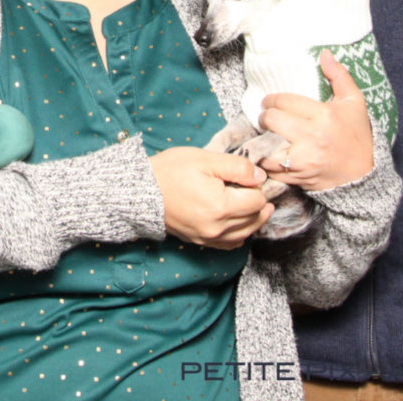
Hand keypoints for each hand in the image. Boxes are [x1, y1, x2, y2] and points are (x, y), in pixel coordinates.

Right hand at [149, 146, 273, 248]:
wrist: (141, 191)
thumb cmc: (170, 172)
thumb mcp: (205, 160)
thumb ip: (238, 167)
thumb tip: (260, 177)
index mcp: (221, 206)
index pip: (258, 201)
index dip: (257, 186)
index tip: (250, 177)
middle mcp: (217, 228)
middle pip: (255, 219)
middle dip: (259, 202)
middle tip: (253, 187)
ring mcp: (209, 238)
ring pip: (246, 233)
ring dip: (253, 219)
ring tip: (251, 202)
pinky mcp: (201, 242)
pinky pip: (231, 243)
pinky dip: (239, 232)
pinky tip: (237, 219)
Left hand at [259, 50, 373, 190]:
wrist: (363, 175)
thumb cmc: (357, 136)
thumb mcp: (354, 103)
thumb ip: (339, 76)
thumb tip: (325, 54)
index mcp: (323, 116)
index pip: (283, 102)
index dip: (271, 100)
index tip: (270, 102)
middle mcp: (311, 138)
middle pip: (271, 120)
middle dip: (264, 116)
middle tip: (268, 117)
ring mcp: (303, 161)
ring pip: (265, 146)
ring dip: (261, 140)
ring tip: (266, 135)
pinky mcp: (297, 178)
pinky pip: (270, 169)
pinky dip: (266, 161)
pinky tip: (271, 153)